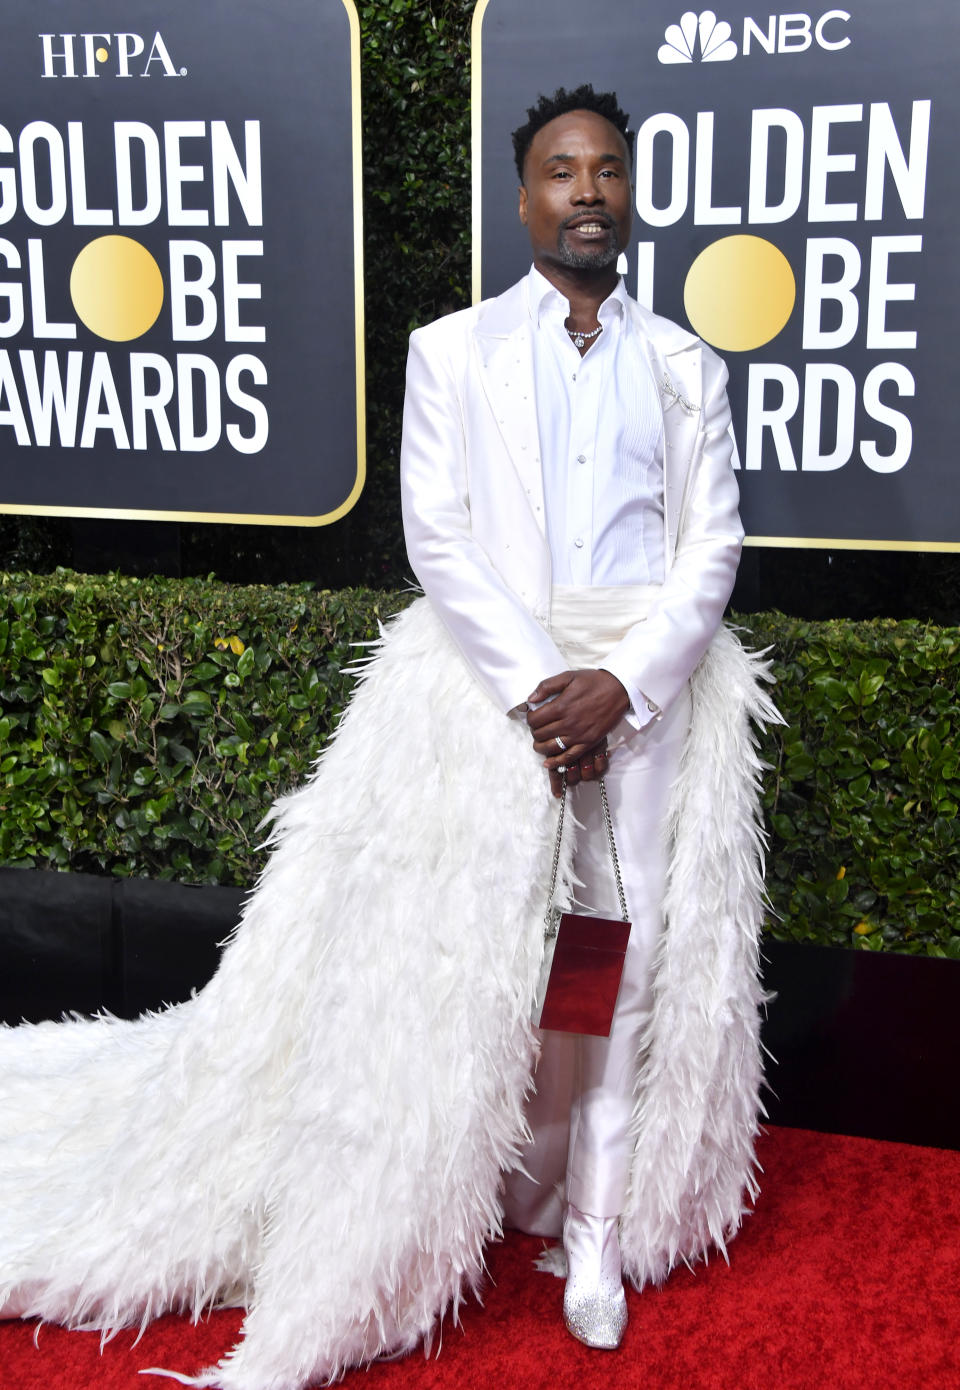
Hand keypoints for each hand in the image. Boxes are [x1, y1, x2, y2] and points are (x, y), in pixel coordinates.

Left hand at [526, 669, 629, 794]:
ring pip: (551, 748)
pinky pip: (569, 757)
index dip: (530, 719)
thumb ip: (547, 686)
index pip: (534, 720)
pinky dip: (556, 762)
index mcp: (561, 706)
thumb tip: (531, 699)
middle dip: (534, 732)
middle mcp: (568, 723)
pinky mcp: (588, 742)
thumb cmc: (593, 682)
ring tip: (539, 743)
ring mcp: (579, 735)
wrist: (618, 689)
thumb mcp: (568, 676)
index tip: (533, 716)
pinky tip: (548, 763)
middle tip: (538, 727)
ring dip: (540, 747)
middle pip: (540, 735)